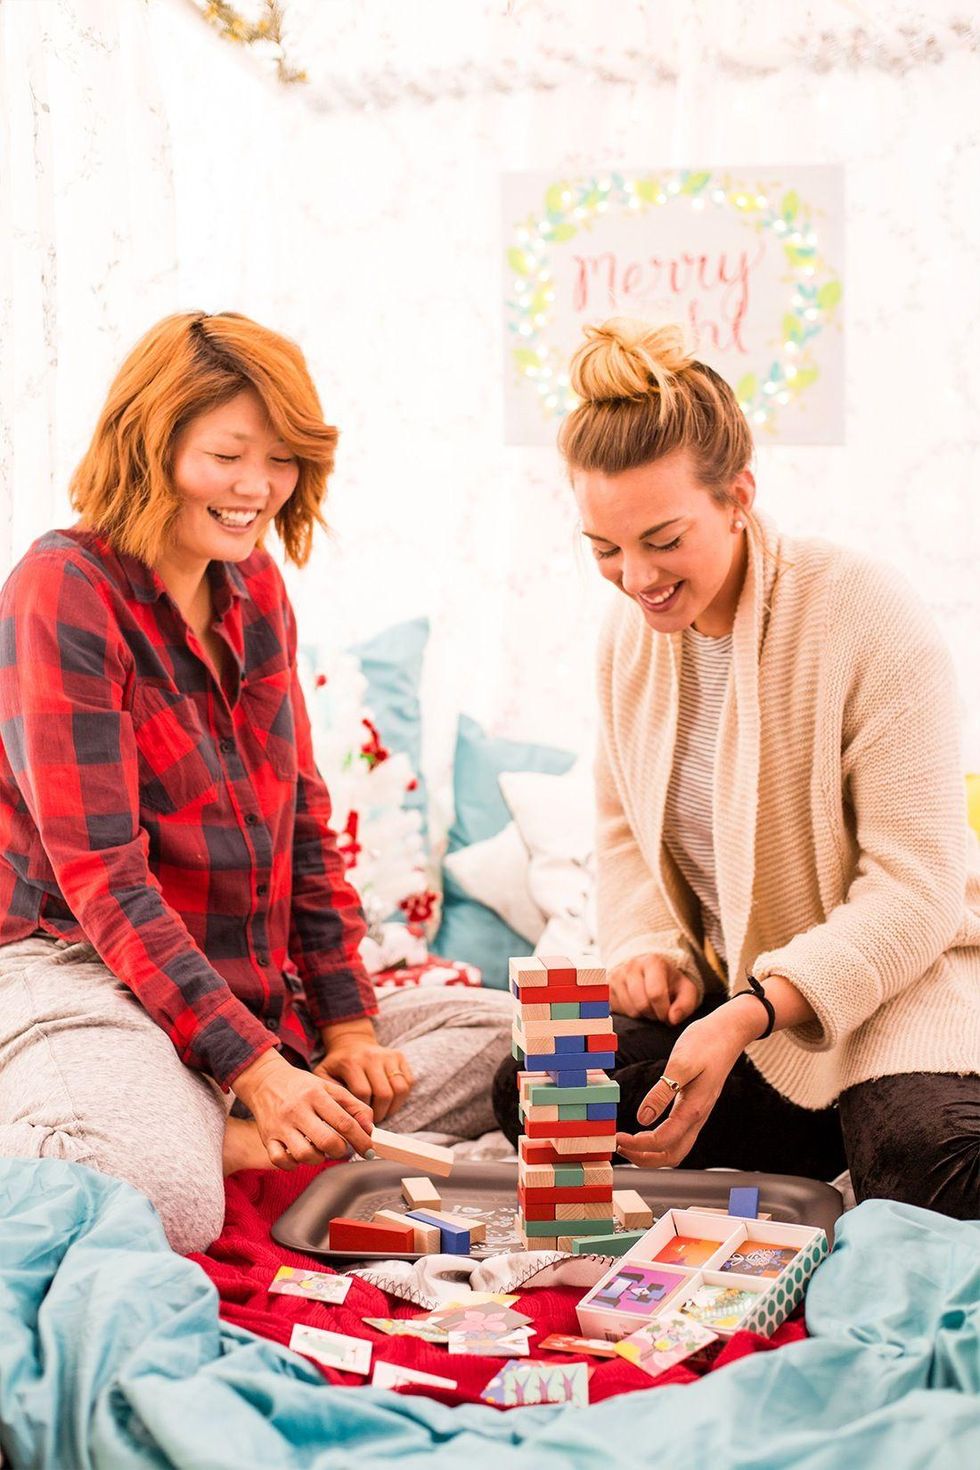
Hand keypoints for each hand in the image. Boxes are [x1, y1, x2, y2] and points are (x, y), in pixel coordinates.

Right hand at [233, 1049, 374, 1170]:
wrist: (265, 1080)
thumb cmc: (302, 1086)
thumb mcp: (330, 1088)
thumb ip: (354, 1105)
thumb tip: (369, 1129)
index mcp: (316, 1095)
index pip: (344, 1123)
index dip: (361, 1140)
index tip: (369, 1150)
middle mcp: (297, 1110)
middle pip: (327, 1142)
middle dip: (340, 1150)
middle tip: (341, 1148)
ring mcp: (280, 1126)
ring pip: (304, 1155)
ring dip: (318, 1158)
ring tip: (320, 1149)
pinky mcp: (267, 1138)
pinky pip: (279, 1160)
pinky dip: (292, 1164)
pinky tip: (300, 1156)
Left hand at [314, 1036, 413, 1123]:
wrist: (351, 1042)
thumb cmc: (336, 1065)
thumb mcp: (324, 1076)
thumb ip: (329, 1094)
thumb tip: (341, 1117)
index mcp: (351, 1062)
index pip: (363, 1094)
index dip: (362, 1111)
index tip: (358, 1120)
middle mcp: (371, 1056)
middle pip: (384, 1094)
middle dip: (380, 1113)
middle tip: (372, 1121)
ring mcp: (387, 1055)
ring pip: (399, 1089)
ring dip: (392, 1107)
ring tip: (382, 1112)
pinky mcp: (399, 1056)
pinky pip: (408, 1082)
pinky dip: (401, 1097)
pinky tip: (389, 1102)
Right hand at [608, 953, 699, 1024]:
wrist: (649, 971)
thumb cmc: (670, 983)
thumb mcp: (686, 990)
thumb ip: (686, 1004)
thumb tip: (672, 1019)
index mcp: (653, 962)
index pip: (656, 993)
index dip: (664, 1011)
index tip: (668, 1014)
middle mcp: (631, 966)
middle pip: (641, 1004)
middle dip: (653, 1014)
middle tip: (659, 1012)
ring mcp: (616, 976)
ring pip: (629, 1010)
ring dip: (642, 1015)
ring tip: (649, 1007)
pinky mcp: (607, 988)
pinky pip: (618, 1011)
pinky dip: (629, 1014)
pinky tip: (636, 1006)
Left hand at [615, 1005, 758, 1168]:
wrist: (728, 1033)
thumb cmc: (705, 1043)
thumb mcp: (680, 1063)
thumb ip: (662, 1092)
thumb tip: (642, 1118)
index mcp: (693, 1109)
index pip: (663, 1141)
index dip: (639, 1145)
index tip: (618, 1137)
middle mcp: (697, 1118)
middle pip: (672, 1155)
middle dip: (644, 1158)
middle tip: (620, 1146)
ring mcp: (698, 1115)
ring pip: (676, 1149)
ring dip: (651, 1153)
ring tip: (628, 1143)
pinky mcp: (695, 1108)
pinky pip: (678, 1136)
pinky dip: (659, 1141)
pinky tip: (645, 1129)